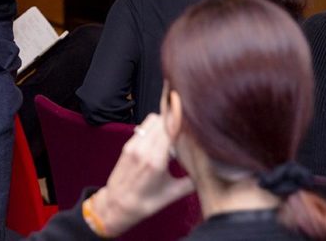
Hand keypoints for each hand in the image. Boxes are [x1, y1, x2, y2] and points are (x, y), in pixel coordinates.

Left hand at [87, 114, 193, 236]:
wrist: (117, 204)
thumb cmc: (146, 202)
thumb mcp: (173, 193)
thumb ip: (192, 180)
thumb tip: (208, 169)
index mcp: (155, 160)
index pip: (170, 129)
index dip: (182, 125)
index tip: (193, 128)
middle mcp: (143, 149)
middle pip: (162, 121)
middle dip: (175, 124)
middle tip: (185, 134)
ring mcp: (133, 145)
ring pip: (152, 120)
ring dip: (164, 123)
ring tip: (173, 136)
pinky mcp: (127, 144)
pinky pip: (143, 127)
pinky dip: (154, 128)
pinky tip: (160, 140)